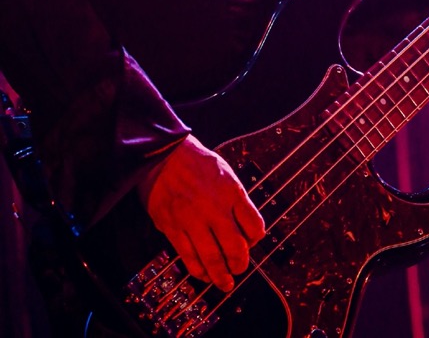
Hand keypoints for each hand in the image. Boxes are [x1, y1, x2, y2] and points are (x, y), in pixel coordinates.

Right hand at [137, 134, 264, 290]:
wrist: (162, 154)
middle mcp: (214, 208)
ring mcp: (193, 220)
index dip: (256, 239)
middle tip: (239, 268)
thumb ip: (235, 199)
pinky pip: (189, 258)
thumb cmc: (195, 161)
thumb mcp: (225, 172)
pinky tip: (204, 274)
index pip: (255, 226)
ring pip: (213, 259)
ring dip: (221, 276)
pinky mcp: (173, 229)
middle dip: (241, 264)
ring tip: (225, 282)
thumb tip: (244, 225)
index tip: (251, 241)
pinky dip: (199, 271)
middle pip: (236, 248)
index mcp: (231, 191)